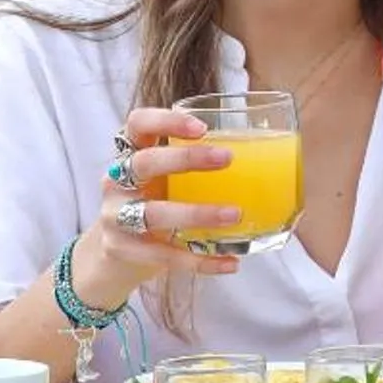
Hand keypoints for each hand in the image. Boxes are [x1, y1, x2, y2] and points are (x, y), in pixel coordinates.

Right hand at [67, 106, 242, 306]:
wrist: (113, 258)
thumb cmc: (153, 208)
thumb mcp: (164, 182)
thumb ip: (195, 170)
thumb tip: (269, 169)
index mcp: (131, 156)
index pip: (139, 124)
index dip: (166, 120)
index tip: (202, 127)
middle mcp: (117, 182)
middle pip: (145, 163)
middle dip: (186, 159)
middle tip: (227, 158)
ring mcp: (114, 217)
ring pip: (153, 213)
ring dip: (197, 213)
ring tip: (235, 215)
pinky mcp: (121, 250)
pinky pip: (164, 255)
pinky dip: (200, 260)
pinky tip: (231, 262)